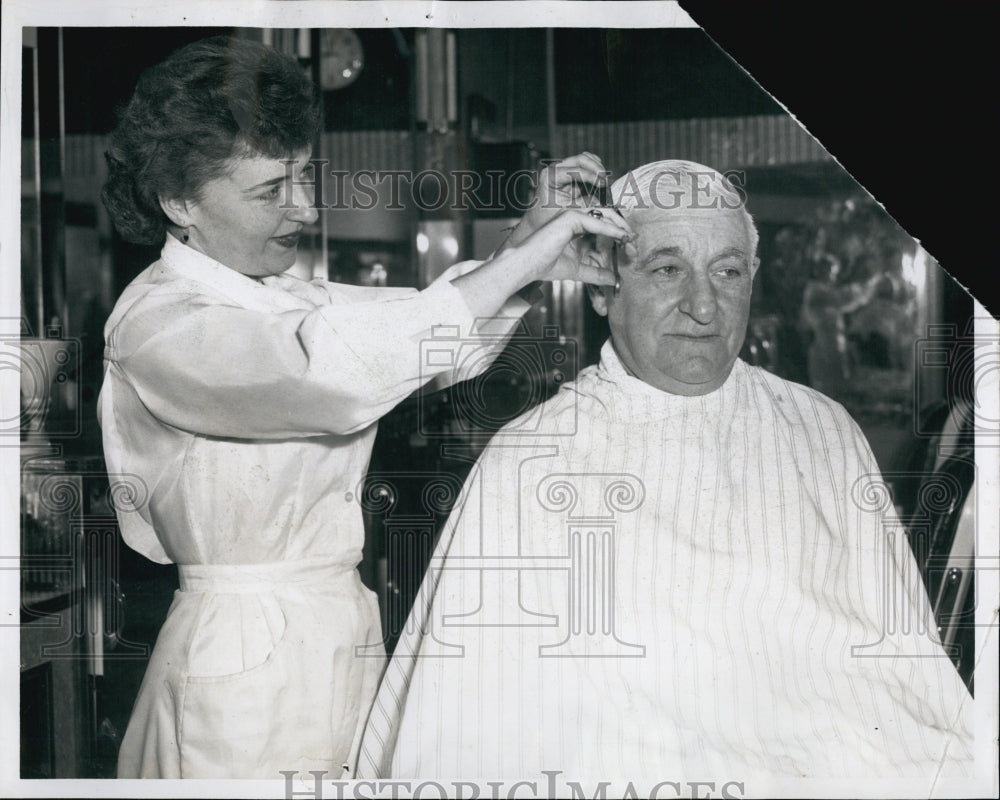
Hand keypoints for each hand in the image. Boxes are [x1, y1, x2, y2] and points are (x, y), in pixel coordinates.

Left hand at [500, 152, 612, 250]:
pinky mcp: (569, 173)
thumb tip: (604, 198)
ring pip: (584, 159)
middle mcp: (555, 169)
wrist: (539, 221)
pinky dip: (594, 171)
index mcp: (550, 176)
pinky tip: (600, 180)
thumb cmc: (550, 218)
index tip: (603, 184)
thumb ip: (586, 203)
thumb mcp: (570, 212)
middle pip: (581, 159)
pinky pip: (585, 166)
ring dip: (596, 168)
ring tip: (604, 180)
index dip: (591, 176)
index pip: (575, 170)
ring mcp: (562, 169)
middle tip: (606, 180)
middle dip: (596, 168)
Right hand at [501, 206, 632, 286]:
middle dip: (623, 231)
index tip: (632, 248)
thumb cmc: (545, 266)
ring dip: (620, 228)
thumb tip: (614, 280)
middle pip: (607, 219)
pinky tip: (622, 237)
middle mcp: (576, 219)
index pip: (604, 228)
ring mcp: (573, 216)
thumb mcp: (578, 271)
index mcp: (578, 229)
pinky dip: (611, 229)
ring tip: (631, 240)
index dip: (620, 236)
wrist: (526, 267)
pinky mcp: (570, 217)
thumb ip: (596, 273)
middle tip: (635, 245)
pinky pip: (596, 222)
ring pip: (604, 217)